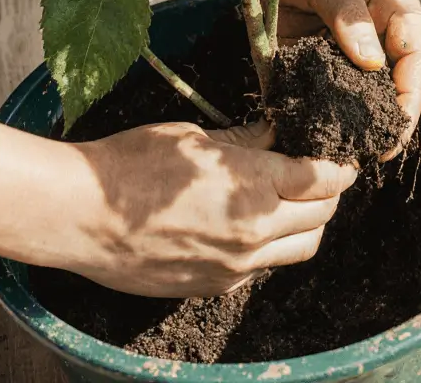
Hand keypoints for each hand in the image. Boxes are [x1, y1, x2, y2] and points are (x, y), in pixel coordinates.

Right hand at [69, 122, 356, 296]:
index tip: (342, 160)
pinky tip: (249, 226)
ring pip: (301, 249)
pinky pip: (263, 268)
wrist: (78, 217)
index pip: (322, 180)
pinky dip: (270, 247)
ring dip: (307, 226)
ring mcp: (236, 266)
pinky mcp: (215, 286)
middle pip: (322, 217)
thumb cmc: (129, 166)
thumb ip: (243, 142)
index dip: (339, 168)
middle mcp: (253, 232)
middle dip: (329, 194)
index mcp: (251, 185)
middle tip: (320, 177)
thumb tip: (275, 135)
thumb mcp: (193, 138)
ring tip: (291, 203)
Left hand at [257, 0, 420, 160]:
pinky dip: (312, 114)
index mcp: (391, 4)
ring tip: (340, 154)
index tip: (396, 126)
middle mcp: (373, 31)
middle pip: (390, 84)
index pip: (413, 56)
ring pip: (356, 95)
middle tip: (369, 152)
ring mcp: (342, 48)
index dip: (410, 94)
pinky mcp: (309, 58)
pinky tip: (304, 137)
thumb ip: (346, 11)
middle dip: (384, 119)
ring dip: (350, 122)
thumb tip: (373, 62)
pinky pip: (316, 92)